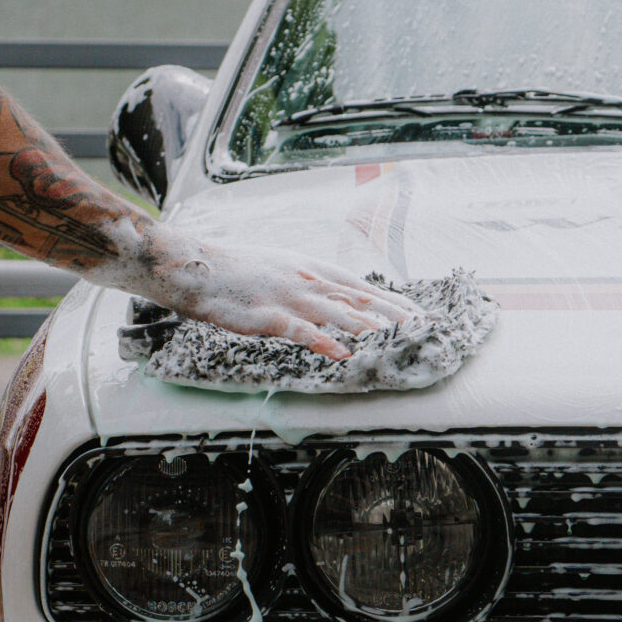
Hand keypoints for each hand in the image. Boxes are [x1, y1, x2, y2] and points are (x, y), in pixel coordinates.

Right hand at [119, 231, 423, 360]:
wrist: (197, 268)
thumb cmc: (238, 272)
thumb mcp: (282, 269)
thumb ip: (310, 283)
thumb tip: (335, 297)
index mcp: (312, 269)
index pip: (362, 286)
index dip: (393, 300)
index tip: (419, 313)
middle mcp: (307, 280)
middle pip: (359, 298)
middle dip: (395, 313)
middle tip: (424, 327)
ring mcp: (289, 297)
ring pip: (337, 312)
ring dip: (369, 326)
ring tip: (396, 337)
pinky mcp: (268, 315)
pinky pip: (300, 330)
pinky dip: (323, 341)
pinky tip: (342, 353)